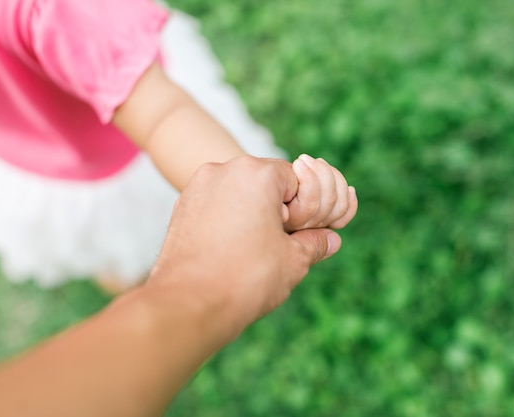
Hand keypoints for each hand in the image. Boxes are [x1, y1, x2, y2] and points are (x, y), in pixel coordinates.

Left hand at [147, 156, 344, 329]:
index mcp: (257, 173)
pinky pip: (218, 204)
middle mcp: (224, 169)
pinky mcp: (183, 206)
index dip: (306, 208)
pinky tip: (232, 250)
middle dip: (279, 211)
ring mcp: (199, 186)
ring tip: (255, 250)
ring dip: (254, 214)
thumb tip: (330, 239)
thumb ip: (316, 242)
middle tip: (280, 243)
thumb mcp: (294, 260)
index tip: (300, 234)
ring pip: (240, 193)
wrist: (187, 305)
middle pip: (267, 183)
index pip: (298, 180)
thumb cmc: (245, 279)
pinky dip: (230, 220)